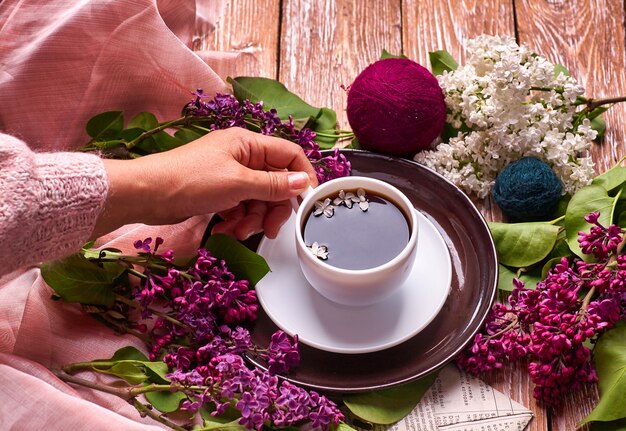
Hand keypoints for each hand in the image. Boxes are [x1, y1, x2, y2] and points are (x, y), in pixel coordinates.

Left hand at [95, 127, 317, 238]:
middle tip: (271, 229)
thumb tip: (303, 183)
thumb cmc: (190, 181)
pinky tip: (227, 230)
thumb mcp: (238, 183)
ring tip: (239, 231)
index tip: (307, 201)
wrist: (146, 194)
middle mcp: (241, 156)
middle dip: (273, 207)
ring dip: (253, 218)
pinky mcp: (218, 192)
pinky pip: (241, 206)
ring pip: (258, 198)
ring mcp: (229, 175)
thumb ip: (274, 185)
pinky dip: (238, 220)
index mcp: (248, 144)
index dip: (302, 176)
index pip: (289, 154)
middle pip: (274, 181)